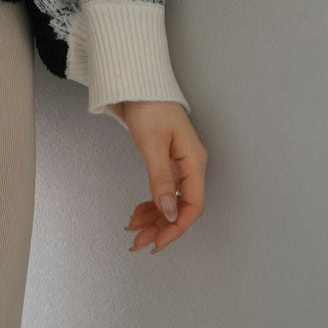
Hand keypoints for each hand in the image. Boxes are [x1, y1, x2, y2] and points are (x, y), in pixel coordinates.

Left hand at [111, 101, 206, 253]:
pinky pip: (163, 191)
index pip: (193, 205)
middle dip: (161, 227)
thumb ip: (160, 179)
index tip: (157, 242)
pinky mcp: (168, 162)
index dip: (177, 227)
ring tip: (134, 231)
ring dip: (155, 219)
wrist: (138, 84)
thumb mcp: (152, 144)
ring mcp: (180, 165)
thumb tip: (169, 213)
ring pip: (171, 202)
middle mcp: (191, 166)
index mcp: (194, 161)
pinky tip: (138, 213)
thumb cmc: (149, 107)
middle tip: (138, 242)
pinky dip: (151, 204)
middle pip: (181, 207)